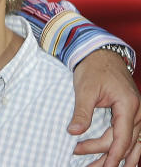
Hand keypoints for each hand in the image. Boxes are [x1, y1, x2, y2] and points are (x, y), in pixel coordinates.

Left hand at [70, 48, 140, 166]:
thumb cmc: (93, 69)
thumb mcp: (84, 89)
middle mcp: (137, 112)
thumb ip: (82, 112)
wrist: (100, 54)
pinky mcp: (131, 113)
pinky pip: (132, 136)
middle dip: (108, 157)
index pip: (122, 138)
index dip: (112, 154)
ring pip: (132, 142)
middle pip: (125, 143)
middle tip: (89, 166)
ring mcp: (137, 113)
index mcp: (128, 105)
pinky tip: (117, 159)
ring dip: (119, 157)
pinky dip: (125, 148)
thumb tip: (74, 132)